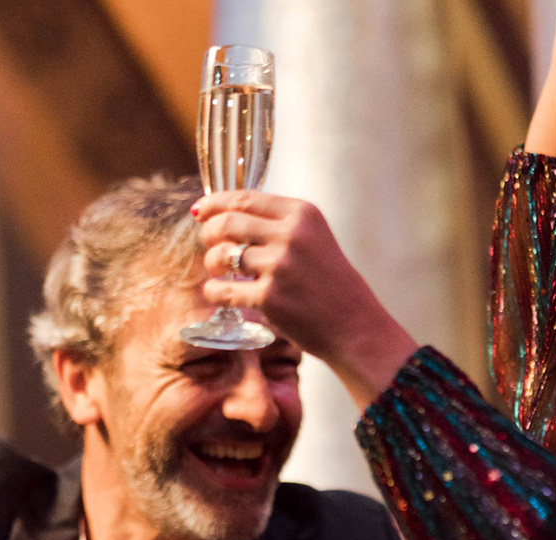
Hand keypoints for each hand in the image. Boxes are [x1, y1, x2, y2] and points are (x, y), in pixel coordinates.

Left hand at [194, 192, 417, 406]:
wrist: (355, 325)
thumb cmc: (330, 283)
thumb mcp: (313, 238)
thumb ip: (277, 224)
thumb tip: (224, 213)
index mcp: (302, 214)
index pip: (244, 198)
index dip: (214, 203)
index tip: (200, 211)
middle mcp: (291, 235)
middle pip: (226, 223)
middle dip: (209, 234)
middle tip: (212, 246)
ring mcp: (279, 266)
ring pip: (221, 255)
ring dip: (212, 263)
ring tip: (220, 271)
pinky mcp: (269, 298)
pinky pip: (222, 290)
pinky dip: (213, 291)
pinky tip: (217, 292)